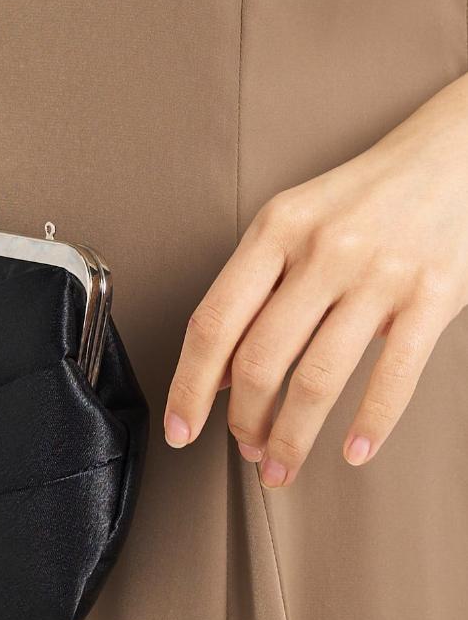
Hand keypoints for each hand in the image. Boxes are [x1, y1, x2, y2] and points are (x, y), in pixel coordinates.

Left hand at [164, 73, 467, 485]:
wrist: (457, 152)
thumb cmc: (366, 197)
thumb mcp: (296, 221)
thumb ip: (255, 289)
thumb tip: (217, 375)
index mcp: (276, 229)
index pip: (213, 323)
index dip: (189, 386)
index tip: (180, 430)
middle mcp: (323, 250)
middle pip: (260, 361)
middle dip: (244, 423)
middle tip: (245, 453)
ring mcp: (379, 273)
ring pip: (317, 379)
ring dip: (292, 438)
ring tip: (281, 467)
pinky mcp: (434, 294)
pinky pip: (393, 376)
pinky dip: (369, 424)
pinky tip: (353, 451)